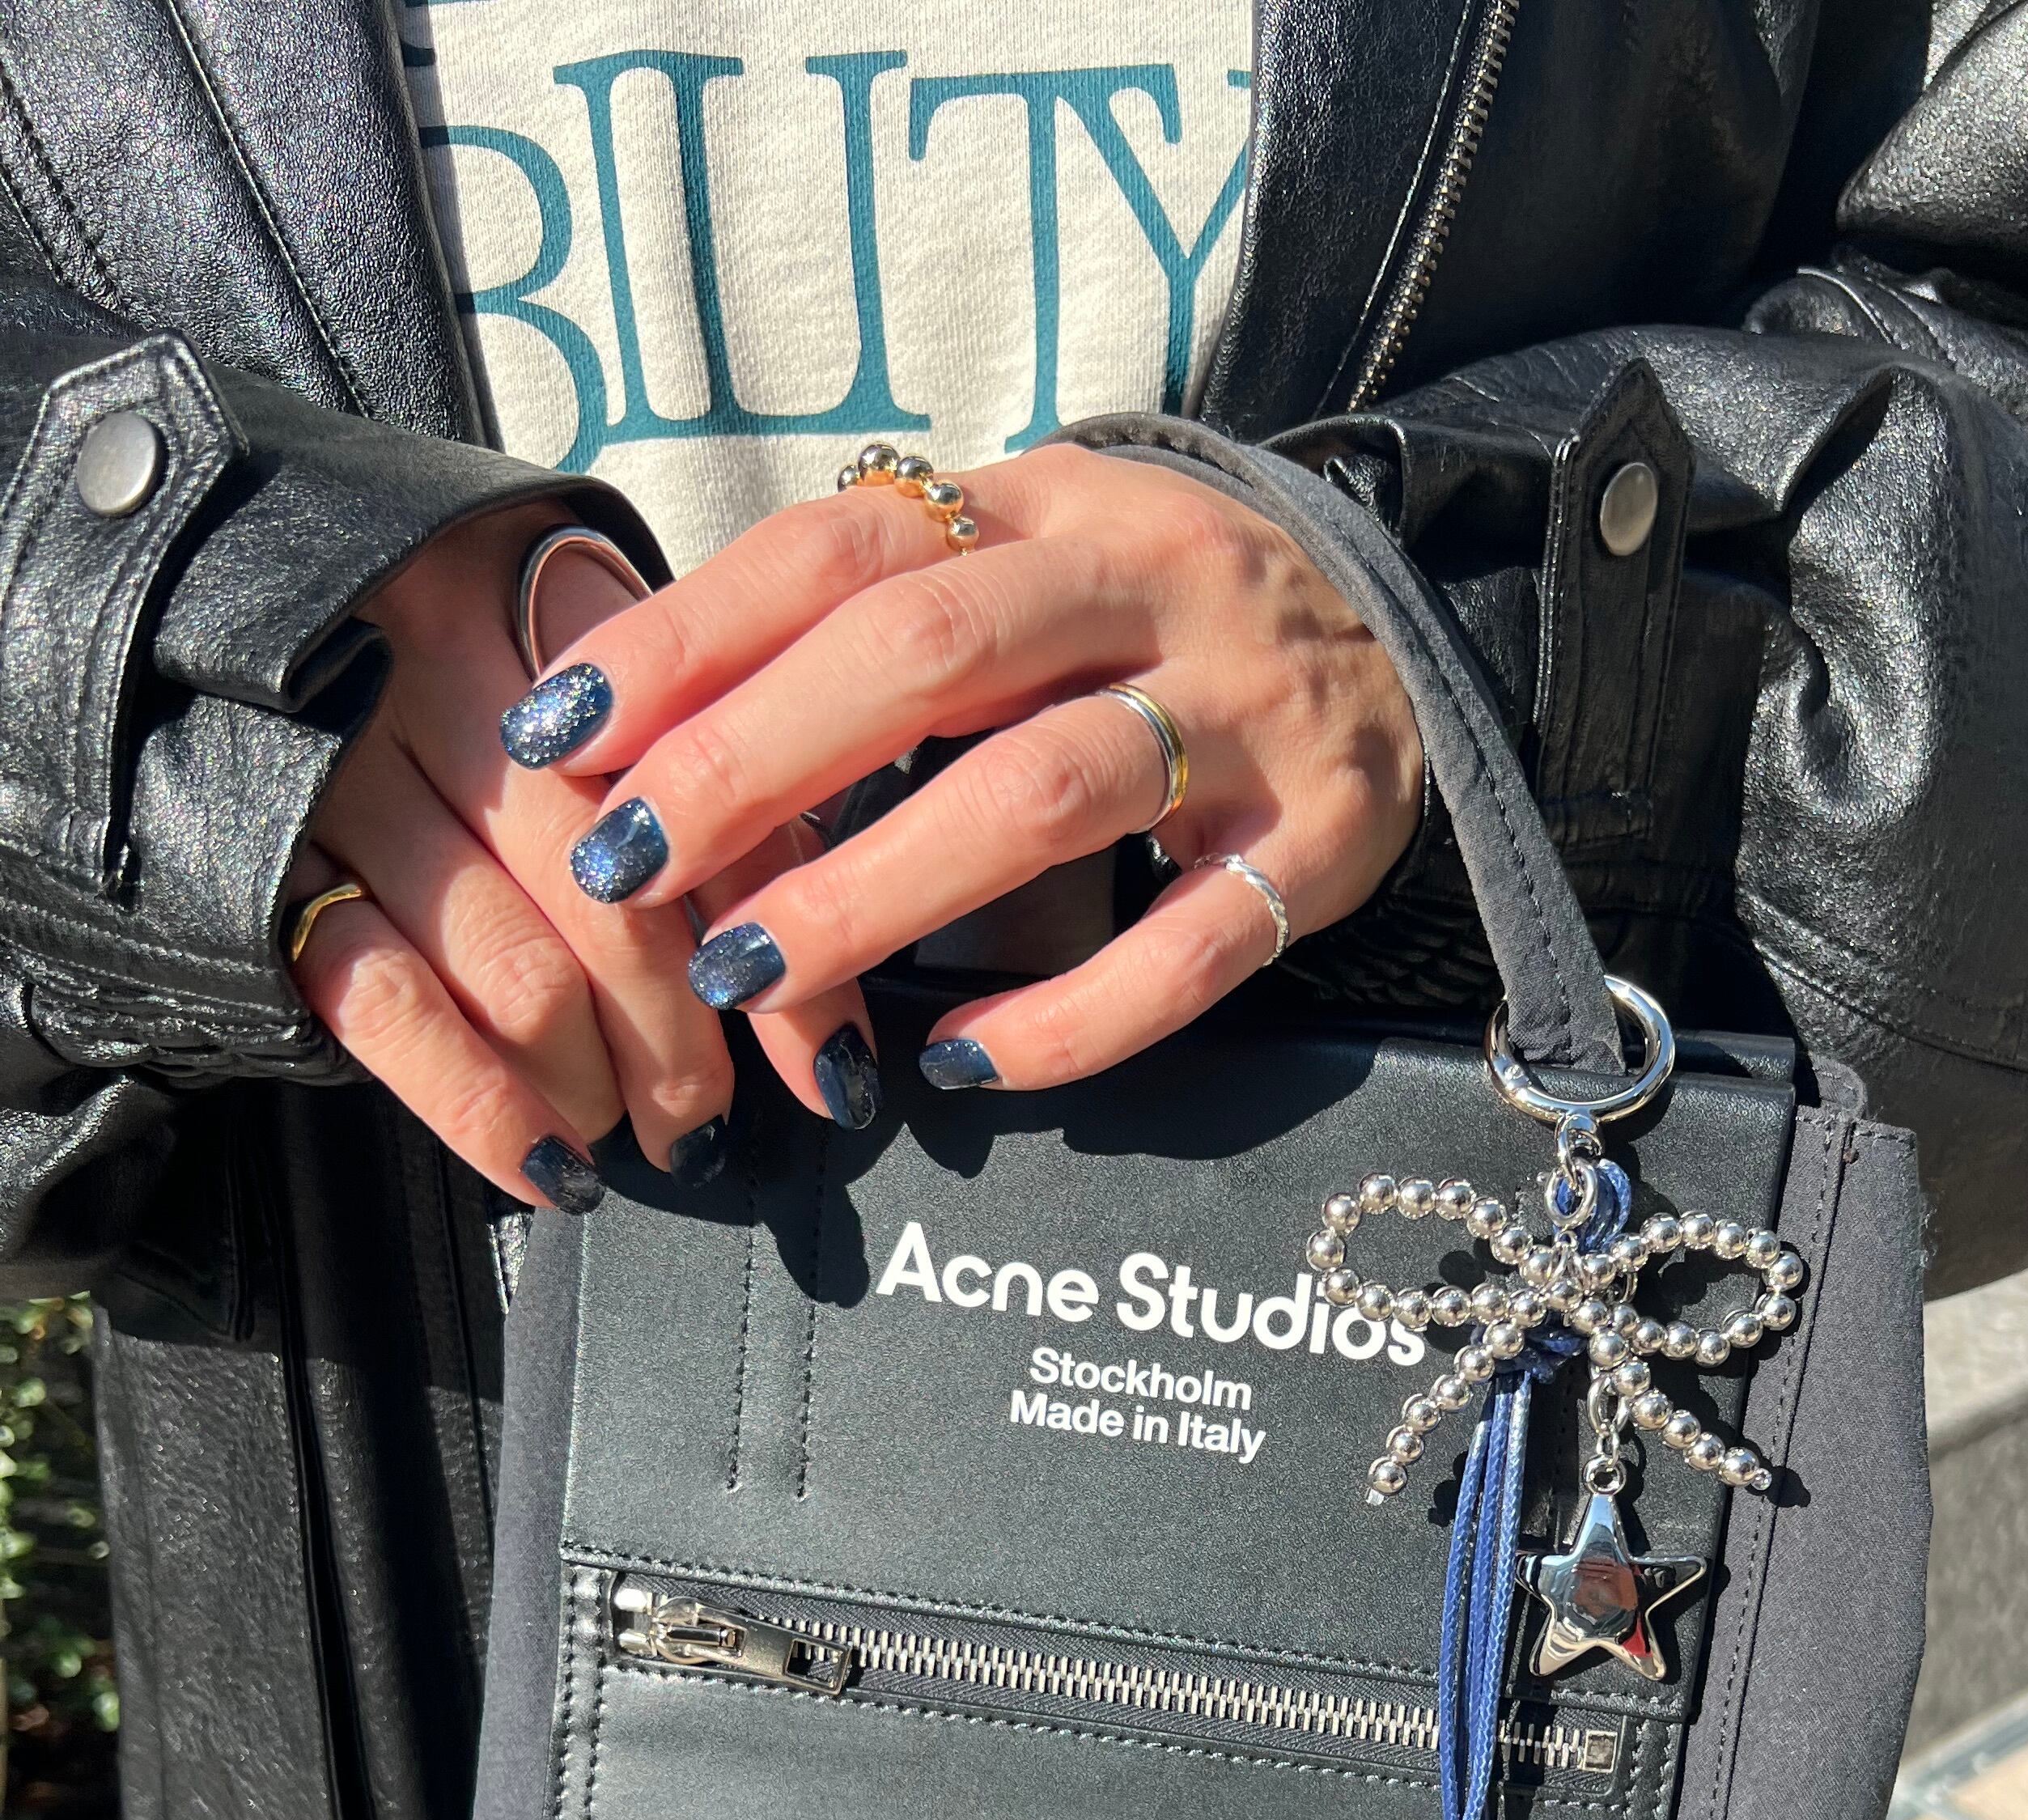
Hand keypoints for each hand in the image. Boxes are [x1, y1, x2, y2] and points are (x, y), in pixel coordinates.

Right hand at [285, 510, 806, 1205]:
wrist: (198, 630)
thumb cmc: (445, 691)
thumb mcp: (583, 704)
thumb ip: (712, 816)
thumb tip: (822, 1017)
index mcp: (548, 616)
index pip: (708, 805)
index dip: (783, 953)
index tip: (825, 1067)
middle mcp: (446, 679)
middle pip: (616, 904)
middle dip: (680, 1047)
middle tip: (706, 1122)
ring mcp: (348, 774)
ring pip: (519, 973)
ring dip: (591, 1086)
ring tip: (622, 1134)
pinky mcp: (271, 868)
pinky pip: (398, 1014)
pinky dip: (487, 1111)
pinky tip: (548, 1169)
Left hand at [492, 444, 1424, 1106]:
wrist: (1415, 643)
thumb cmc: (1160, 633)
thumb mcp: (1034, 573)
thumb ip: (882, 624)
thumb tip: (651, 735)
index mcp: (1052, 504)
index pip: (845, 547)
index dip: (694, 637)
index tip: (565, 735)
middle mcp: (1155, 584)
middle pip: (931, 650)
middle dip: (755, 761)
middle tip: (629, 865)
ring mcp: (1251, 714)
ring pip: (1046, 792)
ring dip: (880, 889)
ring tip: (756, 971)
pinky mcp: (1324, 844)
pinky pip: (1188, 951)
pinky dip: (1065, 1019)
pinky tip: (959, 1060)